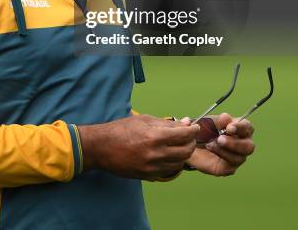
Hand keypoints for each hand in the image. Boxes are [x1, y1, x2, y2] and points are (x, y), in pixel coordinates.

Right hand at [77, 115, 199, 179]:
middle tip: (189, 136)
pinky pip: (169, 170)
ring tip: (179, 145)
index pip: (183, 135)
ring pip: (179, 163)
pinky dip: (173, 162)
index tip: (195, 127)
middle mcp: (155, 154)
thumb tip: (185, 123)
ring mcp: (152, 167)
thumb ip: (166, 123)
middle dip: (191, 142)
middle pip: (185, 151)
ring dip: (183, 153)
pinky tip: (169, 154)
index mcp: (154, 136)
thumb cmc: (121, 129)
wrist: (102, 148)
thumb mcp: (143, 120)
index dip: (193, 130)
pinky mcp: (148, 176)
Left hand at [185, 113, 254, 175]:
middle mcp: (243, 144)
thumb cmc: (204, 129)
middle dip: (235, 143)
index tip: (229, 127)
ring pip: (240, 157)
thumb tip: (226, 117)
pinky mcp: (229, 168)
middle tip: (220, 139)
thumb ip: (218, 120)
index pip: (248, 127)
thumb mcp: (208, 122)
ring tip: (210, 144)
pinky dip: (220, 156)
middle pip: (249, 146)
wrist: (191, 143)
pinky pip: (230, 166)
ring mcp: (237, 157)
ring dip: (225, 150)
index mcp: (241, 129)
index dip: (241, 127)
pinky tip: (210, 148)